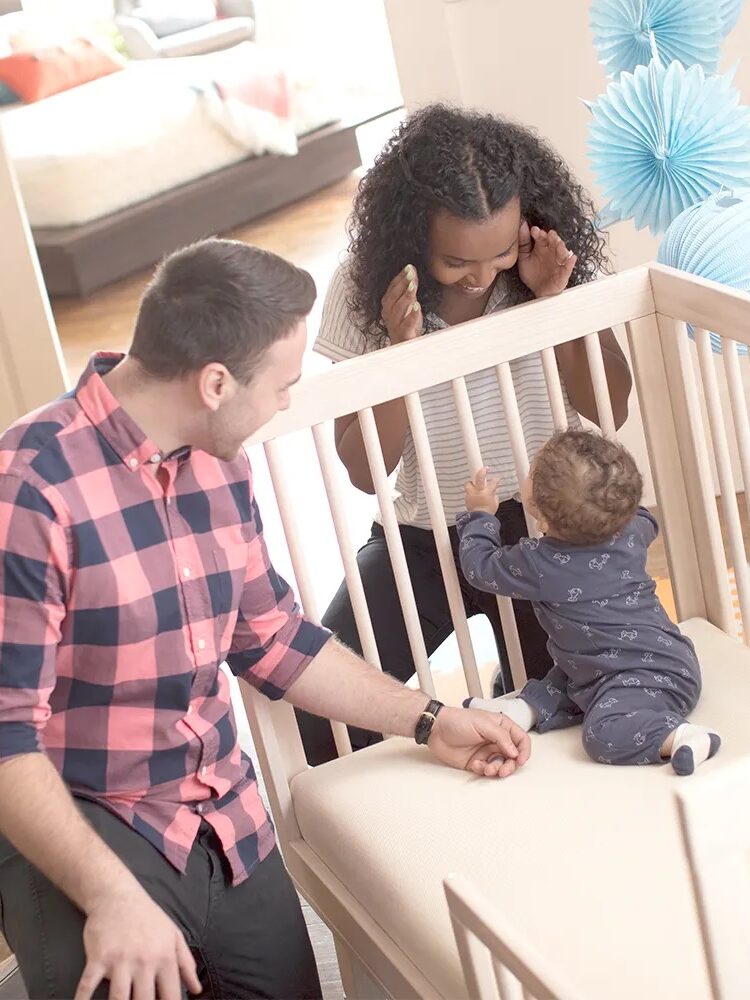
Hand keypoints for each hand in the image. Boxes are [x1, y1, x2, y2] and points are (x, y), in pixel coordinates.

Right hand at [75, 889, 200, 999]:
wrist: (119, 896)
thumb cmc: (149, 918)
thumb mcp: (174, 935)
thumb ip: (186, 964)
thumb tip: (197, 989)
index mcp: (165, 957)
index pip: (170, 995)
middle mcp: (144, 960)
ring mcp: (120, 959)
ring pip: (119, 998)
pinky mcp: (98, 957)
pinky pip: (88, 985)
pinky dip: (82, 999)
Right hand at [381, 264, 422, 343]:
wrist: (404, 346)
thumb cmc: (406, 324)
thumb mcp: (407, 304)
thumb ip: (409, 290)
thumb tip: (412, 271)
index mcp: (387, 305)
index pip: (392, 288)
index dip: (400, 277)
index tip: (409, 267)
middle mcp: (388, 313)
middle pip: (394, 296)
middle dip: (403, 283)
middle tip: (411, 272)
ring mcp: (395, 324)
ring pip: (398, 308)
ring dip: (406, 296)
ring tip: (413, 285)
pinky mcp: (403, 334)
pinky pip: (406, 323)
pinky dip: (411, 315)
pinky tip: (417, 306)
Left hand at [428, 706, 530, 777]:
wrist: (436, 730)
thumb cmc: (457, 720)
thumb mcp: (483, 723)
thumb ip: (501, 737)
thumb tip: (515, 751)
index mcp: (501, 726)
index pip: (521, 739)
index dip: (524, 751)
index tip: (520, 760)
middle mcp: (496, 740)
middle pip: (513, 756)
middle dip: (510, 765)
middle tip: (503, 770)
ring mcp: (486, 751)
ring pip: (501, 765)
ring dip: (497, 769)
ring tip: (488, 768)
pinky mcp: (477, 762)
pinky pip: (487, 770)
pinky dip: (483, 770)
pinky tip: (475, 765)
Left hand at [465, 467, 498, 515]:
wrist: (478, 519)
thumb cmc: (487, 513)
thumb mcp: (495, 503)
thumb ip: (494, 495)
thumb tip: (493, 491)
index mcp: (487, 492)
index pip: (493, 482)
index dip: (496, 480)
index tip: (497, 479)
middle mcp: (478, 491)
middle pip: (479, 477)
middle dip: (482, 471)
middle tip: (485, 468)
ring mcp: (471, 494)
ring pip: (469, 483)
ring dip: (471, 483)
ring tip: (474, 483)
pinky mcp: (466, 498)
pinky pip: (467, 492)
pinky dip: (470, 492)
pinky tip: (473, 494)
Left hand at [517, 220, 576, 297]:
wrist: (540, 292)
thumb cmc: (533, 275)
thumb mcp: (523, 259)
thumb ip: (523, 243)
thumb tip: (522, 226)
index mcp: (541, 247)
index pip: (541, 236)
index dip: (539, 232)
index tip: (534, 230)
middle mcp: (551, 252)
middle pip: (554, 240)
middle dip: (552, 236)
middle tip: (548, 235)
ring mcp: (559, 261)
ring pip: (563, 250)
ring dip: (561, 246)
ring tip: (558, 243)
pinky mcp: (564, 271)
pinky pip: (569, 266)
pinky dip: (570, 262)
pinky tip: (571, 258)